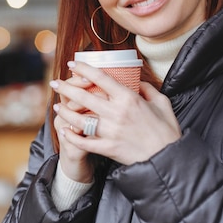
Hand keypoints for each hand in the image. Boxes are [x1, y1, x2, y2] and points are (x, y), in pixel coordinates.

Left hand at [50, 61, 180, 165]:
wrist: (168, 158)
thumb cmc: (166, 130)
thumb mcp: (162, 102)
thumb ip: (147, 89)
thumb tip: (137, 81)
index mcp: (128, 98)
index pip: (100, 78)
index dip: (83, 69)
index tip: (72, 64)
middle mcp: (116, 113)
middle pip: (83, 96)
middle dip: (65, 88)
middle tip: (55, 83)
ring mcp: (110, 131)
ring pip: (79, 118)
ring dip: (64, 111)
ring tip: (55, 106)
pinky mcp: (108, 148)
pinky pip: (84, 142)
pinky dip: (72, 137)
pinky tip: (64, 131)